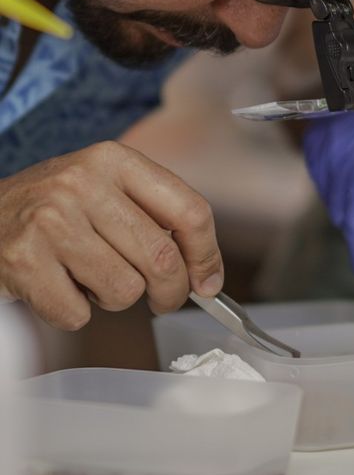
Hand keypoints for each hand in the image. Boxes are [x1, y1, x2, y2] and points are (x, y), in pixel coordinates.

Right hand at [0, 142, 223, 329]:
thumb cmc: (53, 208)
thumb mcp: (104, 187)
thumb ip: (153, 214)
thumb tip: (204, 271)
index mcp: (114, 159)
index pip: (188, 209)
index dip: (207, 253)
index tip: (209, 281)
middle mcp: (84, 182)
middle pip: (161, 257)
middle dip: (171, 291)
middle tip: (163, 299)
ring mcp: (51, 221)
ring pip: (125, 290)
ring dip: (114, 299)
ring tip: (90, 276)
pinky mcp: (24, 261)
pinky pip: (78, 314)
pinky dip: (73, 313)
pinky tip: (59, 285)